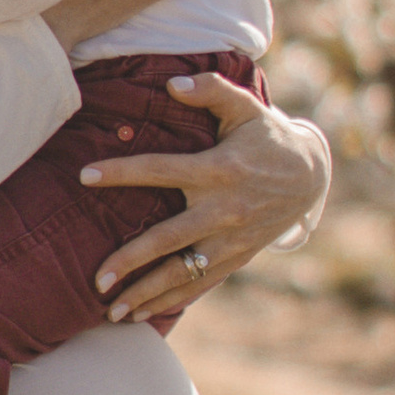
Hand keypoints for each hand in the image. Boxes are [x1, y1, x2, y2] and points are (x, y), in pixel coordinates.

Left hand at [82, 71, 331, 324]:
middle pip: (168, 239)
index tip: (84, 176)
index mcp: (219, 169)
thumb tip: (173, 83)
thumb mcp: (245, 106)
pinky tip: (143, 312)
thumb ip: (211, 89)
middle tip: (96, 279)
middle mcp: (224, 209)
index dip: (122, 172)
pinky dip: (172, 299)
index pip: (160, 170)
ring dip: (147, 293)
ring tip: (112, 311)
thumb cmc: (268, 136)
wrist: (310, 177)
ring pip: (183, 272)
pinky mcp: (238, 257)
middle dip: (131, 261)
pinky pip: (201, 283)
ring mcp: (231, 239)